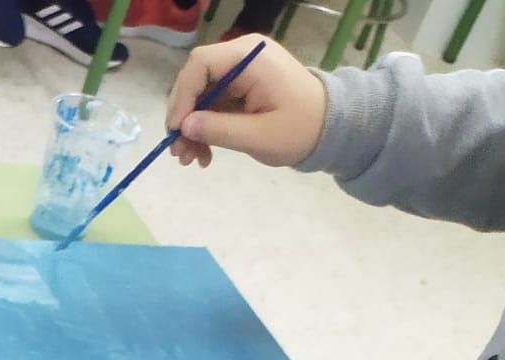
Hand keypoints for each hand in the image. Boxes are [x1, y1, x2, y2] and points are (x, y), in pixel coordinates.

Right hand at [167, 36, 326, 170]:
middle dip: (184, 117)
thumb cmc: (300, 129)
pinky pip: (213, 103)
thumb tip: (184, 127)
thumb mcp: (258, 136)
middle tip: (178, 153)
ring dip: (192, 128)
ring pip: (201, 95)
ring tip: (190, 160)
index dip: (182, 96)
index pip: (201, 64)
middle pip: (197, 79)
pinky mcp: (241, 86)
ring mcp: (241, 70)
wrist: (329, 128)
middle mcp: (242, 55)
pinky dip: (205, 128)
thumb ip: (219, 130)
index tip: (176, 130)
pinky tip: (204, 153)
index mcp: (250, 57)